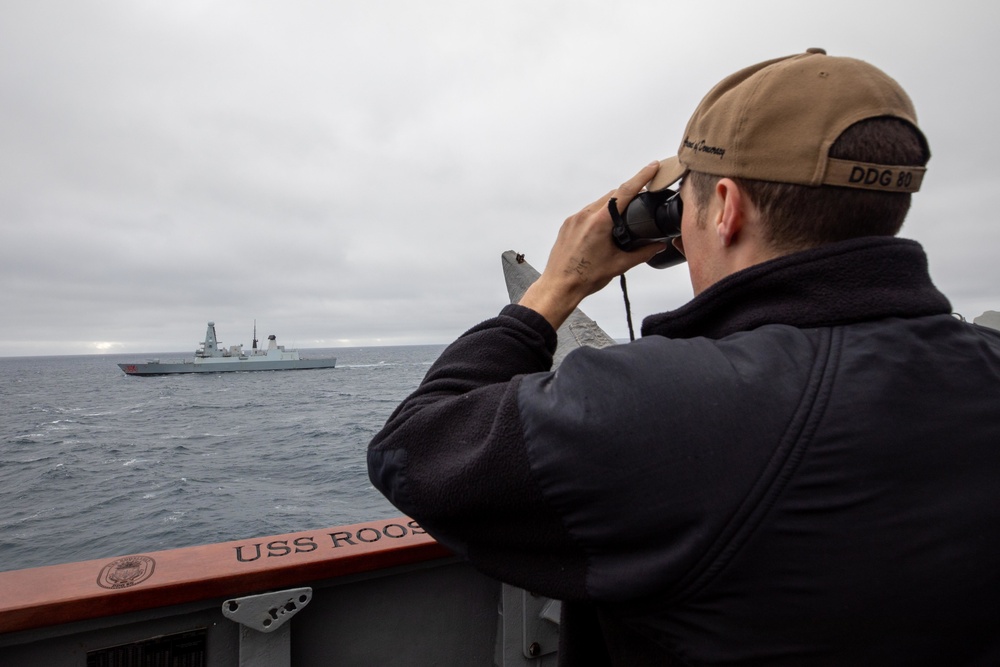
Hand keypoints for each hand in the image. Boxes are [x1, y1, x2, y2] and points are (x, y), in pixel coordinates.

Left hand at [519, 162, 666, 329]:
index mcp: (600, 222)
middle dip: (629, 192)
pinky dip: (599, 213)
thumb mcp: (619, 265)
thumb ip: (642, 253)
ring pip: (599, 203)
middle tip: (643, 194)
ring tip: (625, 214)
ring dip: (613, 204)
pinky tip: (605, 226)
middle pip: (612, 195)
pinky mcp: (567, 224)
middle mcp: (585, 216)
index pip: (625, 191)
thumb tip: (658, 246)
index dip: (642, 177)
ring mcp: (574, 219)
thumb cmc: (584, 278)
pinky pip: (587, 212)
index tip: (653, 167)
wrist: (559, 286)